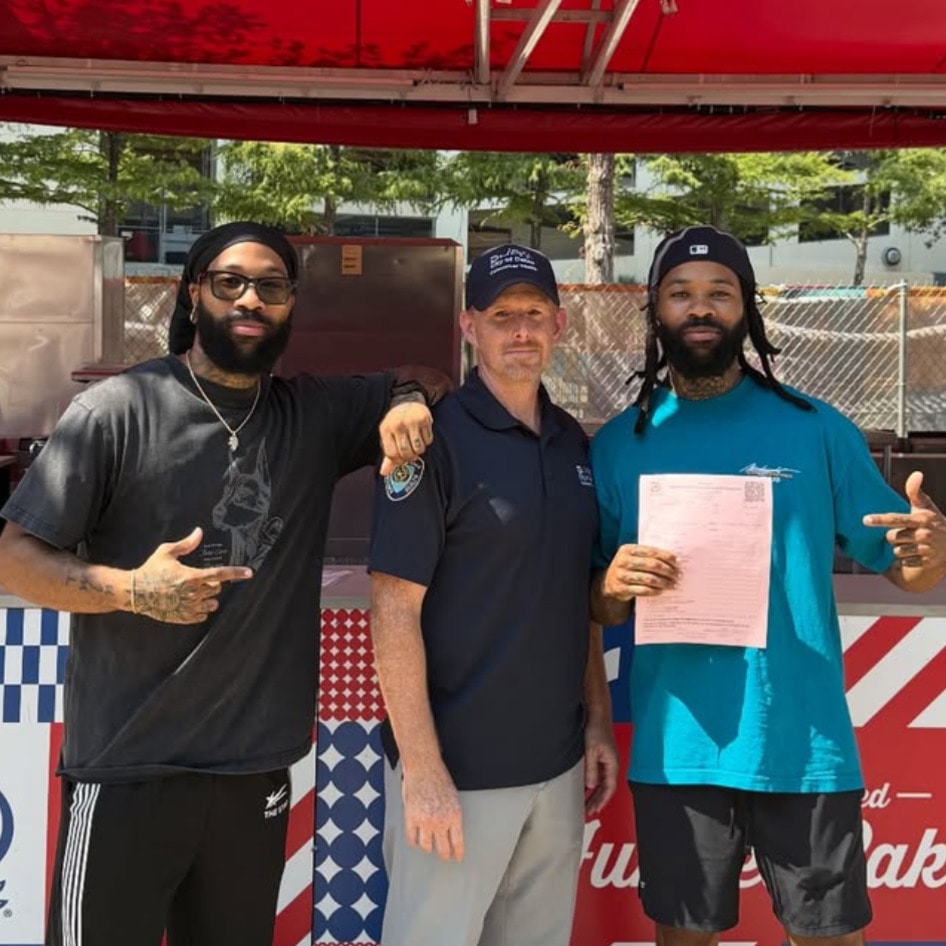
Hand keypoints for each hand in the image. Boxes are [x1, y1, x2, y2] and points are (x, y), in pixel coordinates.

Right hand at [133, 527, 252, 622]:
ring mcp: (188, 607)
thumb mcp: (167, 552)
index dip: (236, 573)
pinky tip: (190, 602)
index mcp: (191, 576)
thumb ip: (186, 544)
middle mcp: (192, 593)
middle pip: (217, 588)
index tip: (249, 573)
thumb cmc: (151, 570)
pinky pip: (202, 616)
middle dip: (212, 583)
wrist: (135, 592)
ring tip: (195, 592)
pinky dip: (201, 609)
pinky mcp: (183, 617)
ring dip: (209, 598)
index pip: (220, 574)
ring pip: (212, 603)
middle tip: (198, 579)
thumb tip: (199, 532)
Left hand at [379, 400, 433, 476]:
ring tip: (416, 444)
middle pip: (406, 453)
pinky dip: (427, 441)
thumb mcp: (389, 436)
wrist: (406, 401)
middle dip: (410, 457)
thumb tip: (384, 473)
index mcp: (385, 429)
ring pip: (419, 448)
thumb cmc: (396, 423)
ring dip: (419, 450)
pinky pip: (428, 440)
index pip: (392, 454)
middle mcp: (397, 425)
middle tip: (411, 453)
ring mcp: (411, 421)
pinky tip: (422, 434)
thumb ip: (388, 456)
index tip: (401, 459)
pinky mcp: (424, 419)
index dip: (398, 460)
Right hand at [402, 764, 464, 860]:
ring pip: (426, 846)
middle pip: (443, 849)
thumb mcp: (453, 796)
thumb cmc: (439, 776)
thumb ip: (450, 814)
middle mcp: (440, 822)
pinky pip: (411, 837)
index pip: (457, 842)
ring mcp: (425, 822)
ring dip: (428, 848)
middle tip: (445, 857)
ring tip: (429, 848)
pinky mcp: (411, 818)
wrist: (424, 766)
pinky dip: (413, 841)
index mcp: (454, 815)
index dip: (457, 853)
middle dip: (445, 855)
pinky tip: (415, 841)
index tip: (457, 857)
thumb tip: (450, 827)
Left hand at [584, 719, 618, 814]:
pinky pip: (598, 775)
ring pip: (602, 783)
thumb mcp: (591, 751)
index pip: (609, 789)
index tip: (593, 811)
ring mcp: (606, 761)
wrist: (597, 713)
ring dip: (594, 794)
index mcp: (613, 765)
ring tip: (585, 804)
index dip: (601, 801)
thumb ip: (591, 769)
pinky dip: (592, 783)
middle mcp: (611, 764)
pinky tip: (585, 788)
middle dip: (597, 801)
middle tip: (587, 812)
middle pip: (606, 788)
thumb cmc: (597, 728)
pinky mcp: (601, 756)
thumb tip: (590, 786)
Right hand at [601, 544, 678, 600]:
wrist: (609, 582)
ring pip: (649, 579)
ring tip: (673, 584)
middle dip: (668, 571)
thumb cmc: (628, 567)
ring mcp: (621, 575)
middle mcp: (623, 561)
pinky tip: (662, 591)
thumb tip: (675, 559)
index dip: (666, 556)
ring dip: (664, 582)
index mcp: (627, 549)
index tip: (678, 562)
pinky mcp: (622, 589)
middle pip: (652, 565)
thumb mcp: (633, 557)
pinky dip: (655, 591)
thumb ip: (649, 556)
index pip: (651, 551)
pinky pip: (643, 590)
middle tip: (678, 575)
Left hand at [864, 471, 945, 574]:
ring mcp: (925, 549)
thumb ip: (916, 491)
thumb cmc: (934, 521)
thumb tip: (917, 473)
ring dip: (899, 548)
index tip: (865, 520)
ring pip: (897, 551)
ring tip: (909, 543)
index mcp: (921, 519)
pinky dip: (906, 559)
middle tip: (902, 533)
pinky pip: (905, 562)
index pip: (896, 519)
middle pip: (892, 538)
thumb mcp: (926, 507)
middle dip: (893, 536)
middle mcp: (923, 534)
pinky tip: (914, 553)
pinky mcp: (926, 562)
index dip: (879, 520)